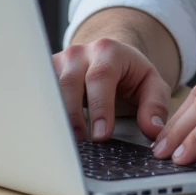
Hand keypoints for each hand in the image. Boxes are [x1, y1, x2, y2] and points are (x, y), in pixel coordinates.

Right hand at [53, 38, 172, 143]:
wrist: (109, 57)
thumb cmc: (131, 74)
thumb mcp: (151, 85)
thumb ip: (155, 105)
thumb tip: (153, 130)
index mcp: (108, 51)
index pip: (101, 76)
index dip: (100, 106)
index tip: (101, 134)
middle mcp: (80, 53)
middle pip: (69, 83)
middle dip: (74, 115)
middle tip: (81, 143)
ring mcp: (59, 62)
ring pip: (49, 88)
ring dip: (55, 117)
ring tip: (64, 143)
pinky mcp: (46, 74)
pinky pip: (40, 93)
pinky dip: (43, 113)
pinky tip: (49, 132)